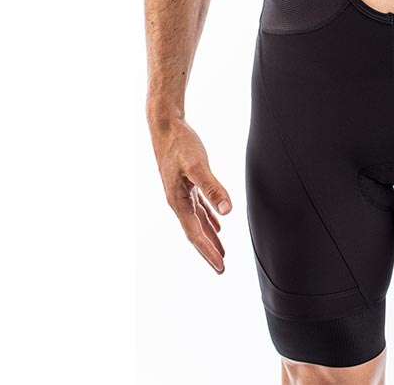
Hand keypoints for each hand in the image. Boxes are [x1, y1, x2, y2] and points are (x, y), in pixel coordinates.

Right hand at [150, 115, 231, 273]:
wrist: (166, 125)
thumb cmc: (180, 143)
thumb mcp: (197, 165)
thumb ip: (212, 187)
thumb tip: (228, 211)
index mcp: (178, 202)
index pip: (195, 233)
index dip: (208, 251)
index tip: (220, 267)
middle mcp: (178, 201)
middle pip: (195, 232)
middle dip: (208, 251)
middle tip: (221, 268)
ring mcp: (181, 192)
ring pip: (197, 221)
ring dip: (209, 237)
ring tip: (221, 252)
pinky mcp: (186, 183)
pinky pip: (198, 208)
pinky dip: (208, 218)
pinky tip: (217, 224)